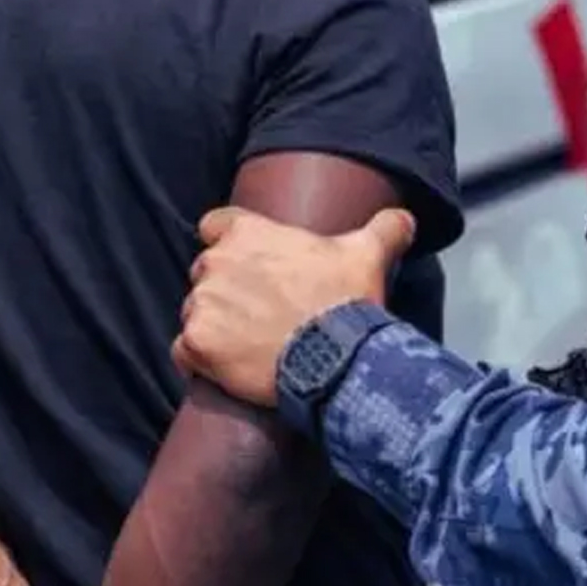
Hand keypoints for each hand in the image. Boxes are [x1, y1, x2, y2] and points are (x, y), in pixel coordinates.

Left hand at [171, 206, 416, 405]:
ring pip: (195, 311)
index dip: (228, 244)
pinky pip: (182, 350)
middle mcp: (216, 263)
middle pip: (206, 273)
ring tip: (248, 343)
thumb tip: (404, 218)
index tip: (247, 265)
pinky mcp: (195, 344)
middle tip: (258, 313)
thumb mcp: (368, 254)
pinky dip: (197, 359)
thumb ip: (383, 228)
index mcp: (246, 232)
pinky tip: (225, 368)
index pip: (215, 226)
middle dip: (225, 290)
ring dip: (214, 325)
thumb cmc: (346, 303)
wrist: (335, 359)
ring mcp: (202, 304)